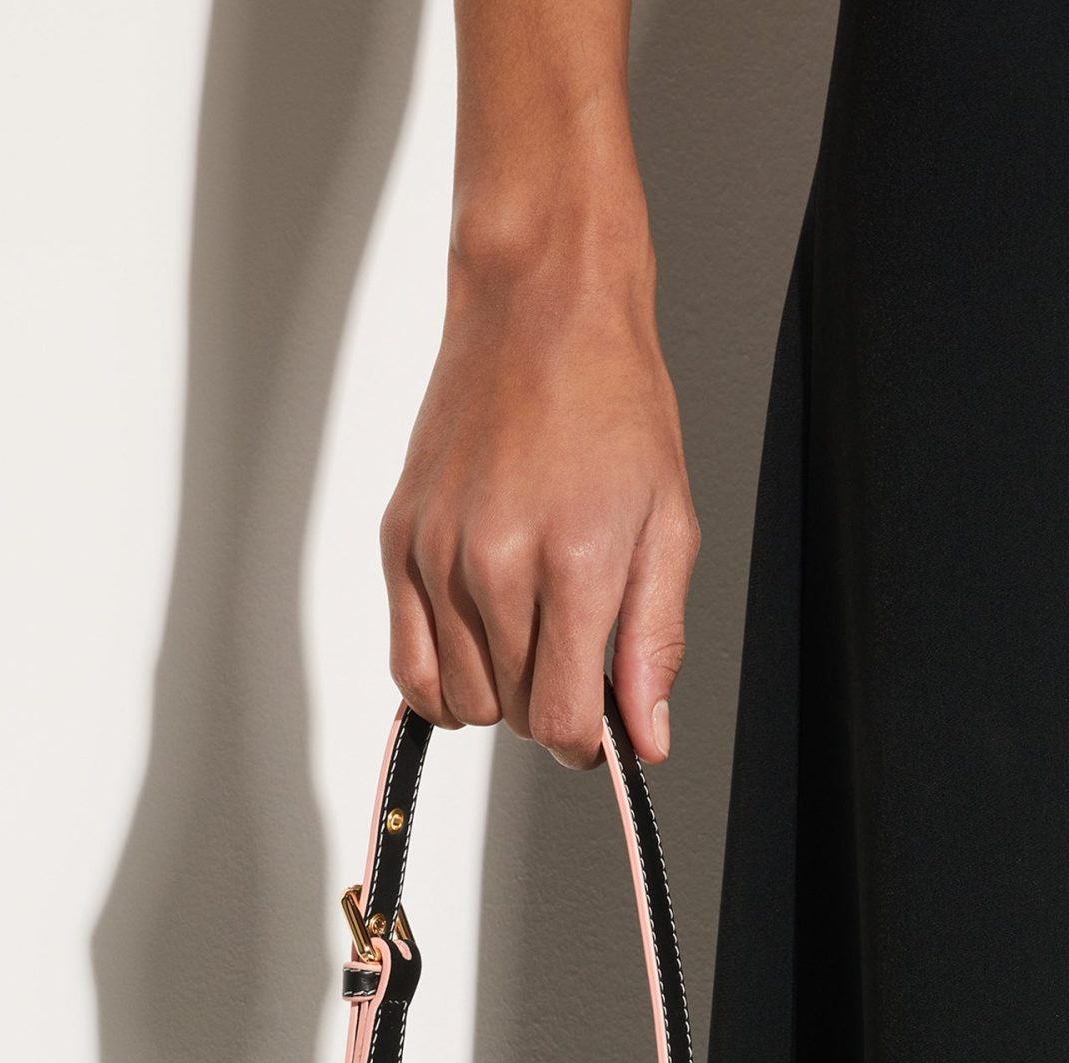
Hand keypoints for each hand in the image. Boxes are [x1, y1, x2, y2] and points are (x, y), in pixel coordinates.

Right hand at [382, 225, 697, 769]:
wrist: (540, 313)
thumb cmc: (612, 405)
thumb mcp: (669, 525)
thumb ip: (655, 642)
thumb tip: (646, 736)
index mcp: (573, 563)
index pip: (563, 721)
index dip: (588, 742)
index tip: (602, 727)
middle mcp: (494, 564)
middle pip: (515, 714)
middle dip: (550, 705)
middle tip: (574, 651)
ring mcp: (437, 556)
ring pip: (462, 700)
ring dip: (499, 692)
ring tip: (530, 635)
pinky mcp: (399, 543)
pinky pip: (409, 667)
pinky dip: (443, 683)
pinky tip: (477, 654)